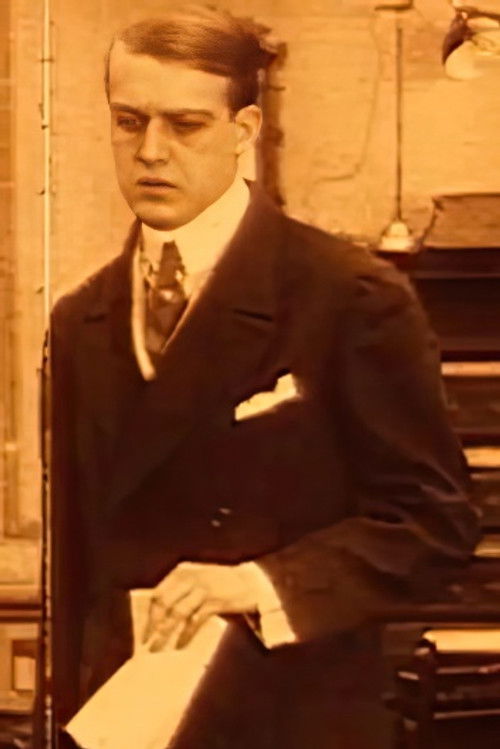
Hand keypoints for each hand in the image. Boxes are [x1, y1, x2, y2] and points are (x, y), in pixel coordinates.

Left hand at [142, 561, 259, 650]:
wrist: (253, 580)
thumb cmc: (221, 583)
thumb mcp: (197, 580)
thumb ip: (180, 592)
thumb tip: (158, 615)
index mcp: (181, 572)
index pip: (157, 594)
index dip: (148, 614)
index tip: (143, 631)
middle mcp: (189, 578)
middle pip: (164, 604)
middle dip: (154, 625)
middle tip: (147, 643)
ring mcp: (202, 589)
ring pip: (177, 613)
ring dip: (166, 633)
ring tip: (159, 648)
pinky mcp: (215, 601)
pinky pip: (195, 620)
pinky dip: (186, 634)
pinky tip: (180, 645)